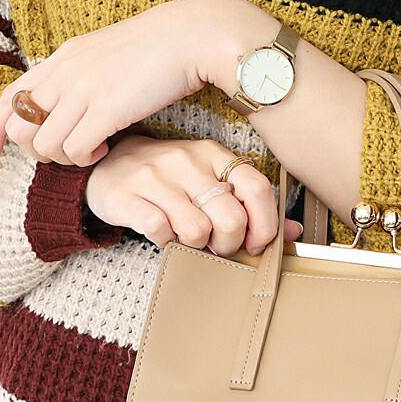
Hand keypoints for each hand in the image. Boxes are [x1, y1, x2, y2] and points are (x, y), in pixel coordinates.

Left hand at [0, 0, 271, 167]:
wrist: (189, 37)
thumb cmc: (155, 51)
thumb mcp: (103, 56)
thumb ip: (79, 76)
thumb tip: (66, 105)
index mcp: (61, 59)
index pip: (9, 97)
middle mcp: (64, 73)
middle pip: (20, 127)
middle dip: (36, 152)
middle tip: (67, 153)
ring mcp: (83, 90)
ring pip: (45, 144)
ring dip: (65, 159)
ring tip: (92, 151)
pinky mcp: (107, 109)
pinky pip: (76, 149)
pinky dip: (87, 158)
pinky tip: (107, 148)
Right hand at [85, 136, 301, 255]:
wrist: (107, 167)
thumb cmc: (168, 180)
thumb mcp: (209, 182)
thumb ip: (249, 205)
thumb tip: (293, 233)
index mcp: (214, 155)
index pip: (257, 187)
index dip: (265, 224)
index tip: (256, 244)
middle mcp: (187, 161)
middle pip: (230, 217)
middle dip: (229, 243)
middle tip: (217, 246)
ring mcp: (155, 176)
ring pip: (197, 229)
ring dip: (195, 244)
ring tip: (185, 237)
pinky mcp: (126, 195)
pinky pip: (160, 231)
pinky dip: (164, 242)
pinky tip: (161, 233)